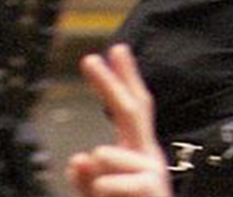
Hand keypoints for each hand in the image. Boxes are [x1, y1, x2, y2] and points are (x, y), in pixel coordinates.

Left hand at [66, 44, 170, 196]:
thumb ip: (87, 181)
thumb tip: (80, 157)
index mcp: (136, 154)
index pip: (130, 109)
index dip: (122, 79)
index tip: (113, 51)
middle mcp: (148, 155)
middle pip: (133, 109)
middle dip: (111, 83)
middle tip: (90, 58)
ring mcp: (152, 170)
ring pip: (107, 153)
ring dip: (95, 178)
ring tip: (98, 195)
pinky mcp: (152, 187)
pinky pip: (109, 182)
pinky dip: (101, 191)